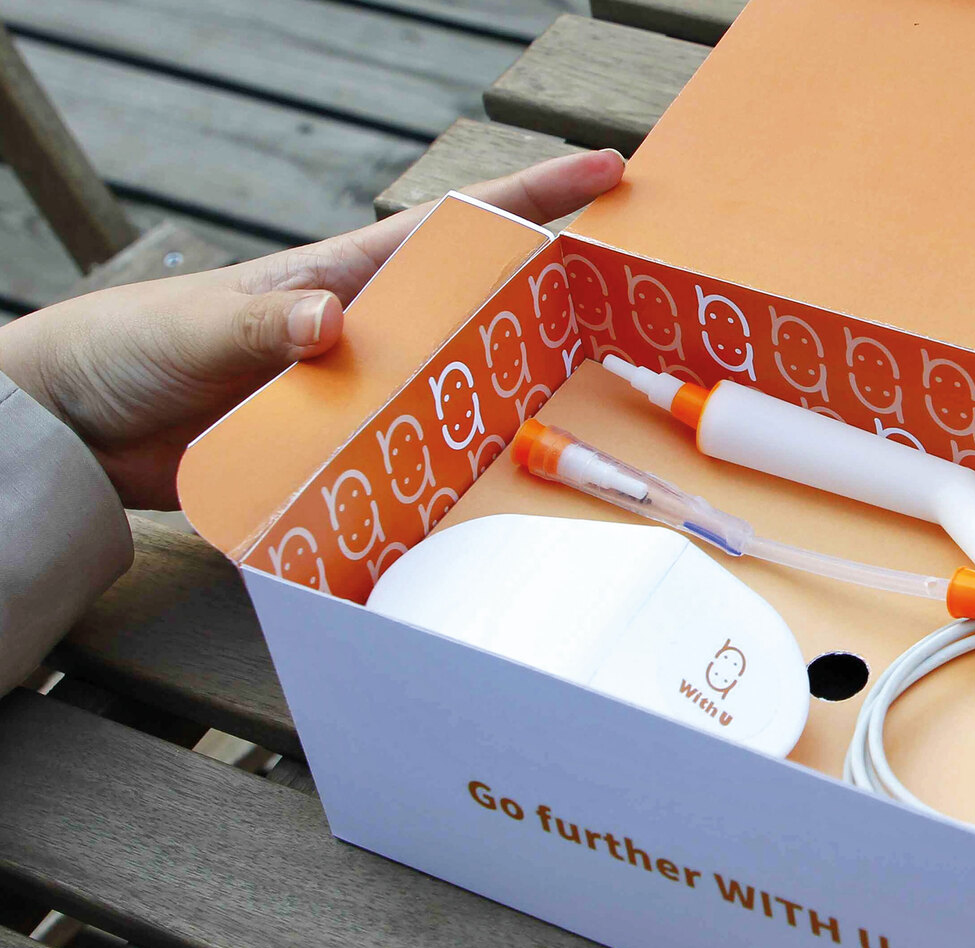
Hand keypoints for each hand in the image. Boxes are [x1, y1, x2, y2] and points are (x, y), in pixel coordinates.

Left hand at [0, 149, 623, 508]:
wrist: (81, 426)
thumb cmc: (134, 346)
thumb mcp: (197, 328)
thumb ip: (264, 327)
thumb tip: (333, 325)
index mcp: (343, 278)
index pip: (452, 225)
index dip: (531, 196)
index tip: (604, 171)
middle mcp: (368, 333)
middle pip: (478, 307)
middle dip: (554, 296)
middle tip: (629, 306)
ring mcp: (360, 394)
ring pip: (458, 387)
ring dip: (514, 393)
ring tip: (585, 406)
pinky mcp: (342, 451)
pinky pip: (414, 455)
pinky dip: (454, 465)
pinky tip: (492, 486)